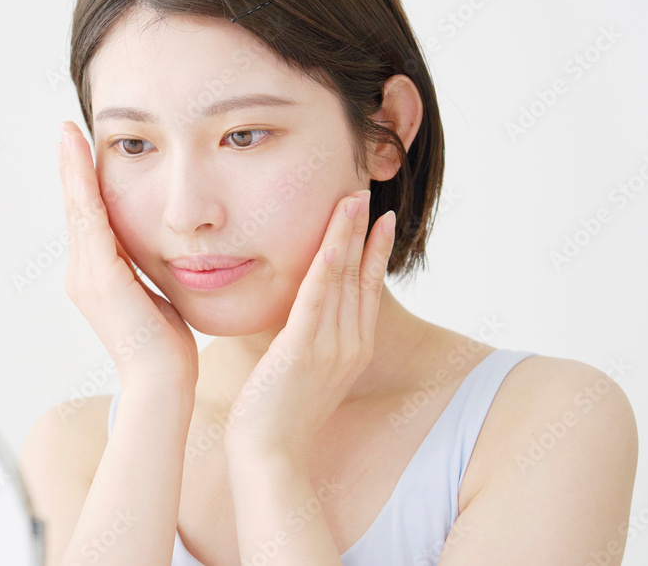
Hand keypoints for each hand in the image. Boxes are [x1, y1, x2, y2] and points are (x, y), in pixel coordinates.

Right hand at [57, 120, 198, 387]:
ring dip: (73, 169)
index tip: (82, 151)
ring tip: (69, 134)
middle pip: (77, 209)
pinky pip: (89, 220)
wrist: (162, 382)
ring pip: (78, 209)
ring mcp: (86, 275)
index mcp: (96, 278)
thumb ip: (148, 276)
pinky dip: (83, 187)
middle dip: (72, 168)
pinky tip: (82, 159)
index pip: (89, 221)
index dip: (83, 185)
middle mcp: (83, 274)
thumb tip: (161, 257)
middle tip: (67, 130)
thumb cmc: (167, 349)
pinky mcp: (100, 276)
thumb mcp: (156, 300)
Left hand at [223, 188, 395, 463]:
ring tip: (353, 199)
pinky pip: (317, 299)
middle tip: (363, 191)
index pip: (367, 289)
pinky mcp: (303, 351)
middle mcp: (350, 345)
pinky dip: (327, 265)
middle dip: (363, 231)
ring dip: (348, 235)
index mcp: (352, 349)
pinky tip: (332, 240)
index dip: (373, 251)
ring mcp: (330, 348)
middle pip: (360, 276)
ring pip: (342, 279)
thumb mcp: (305, 372)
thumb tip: (302, 314)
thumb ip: (311, 340)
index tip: (378, 218)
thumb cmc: (279, 414)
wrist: (270, 455)